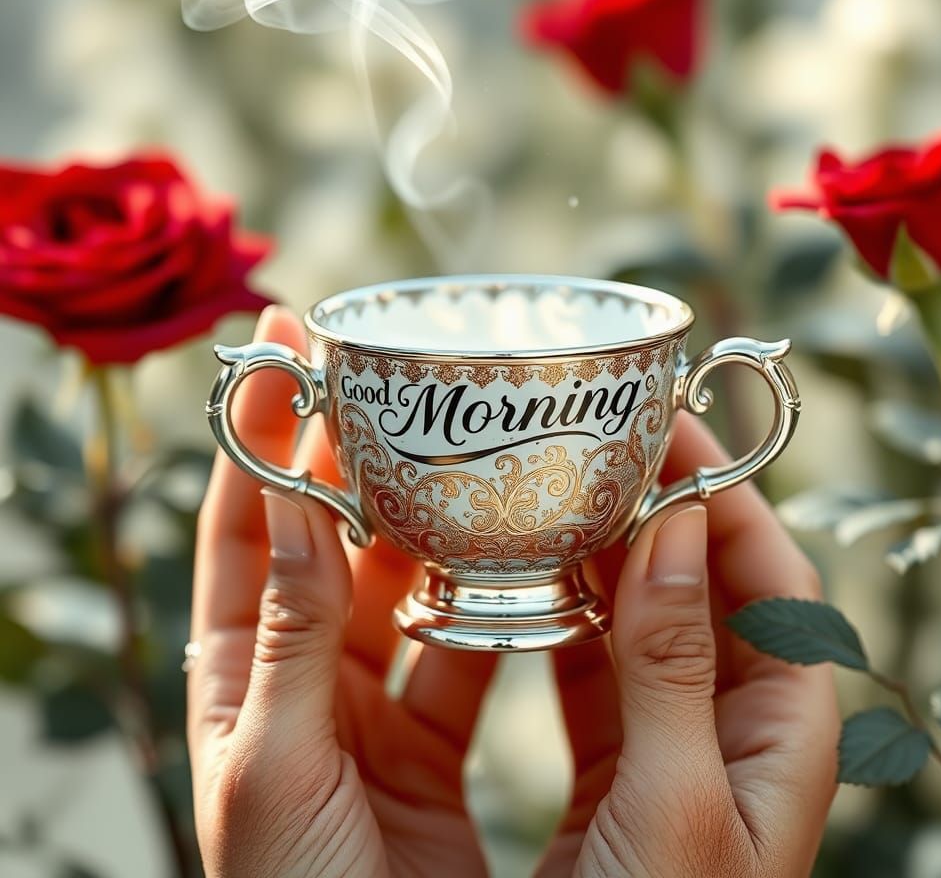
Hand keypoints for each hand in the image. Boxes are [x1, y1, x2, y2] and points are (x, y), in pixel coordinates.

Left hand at [188, 306, 496, 877]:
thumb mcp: (273, 773)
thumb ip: (289, 640)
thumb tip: (294, 502)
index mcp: (238, 679)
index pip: (242, 524)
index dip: (260, 430)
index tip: (288, 339)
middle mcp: (301, 678)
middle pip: (331, 538)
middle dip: (364, 457)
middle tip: (406, 382)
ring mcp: (369, 706)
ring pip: (407, 586)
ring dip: (441, 524)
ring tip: (479, 453)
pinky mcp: (430, 740)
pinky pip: (466, 644)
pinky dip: (495, 601)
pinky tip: (530, 560)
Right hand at [538, 418, 838, 877]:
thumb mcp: (678, 811)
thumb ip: (677, 669)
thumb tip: (677, 527)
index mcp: (778, 743)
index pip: (781, 586)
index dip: (735, 499)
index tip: (673, 430)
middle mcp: (727, 737)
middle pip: (709, 593)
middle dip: (661, 514)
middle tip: (599, 448)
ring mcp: (664, 753)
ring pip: (643, 627)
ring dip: (603, 563)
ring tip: (552, 501)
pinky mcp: (606, 776)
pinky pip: (588, 672)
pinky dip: (559, 623)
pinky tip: (516, 590)